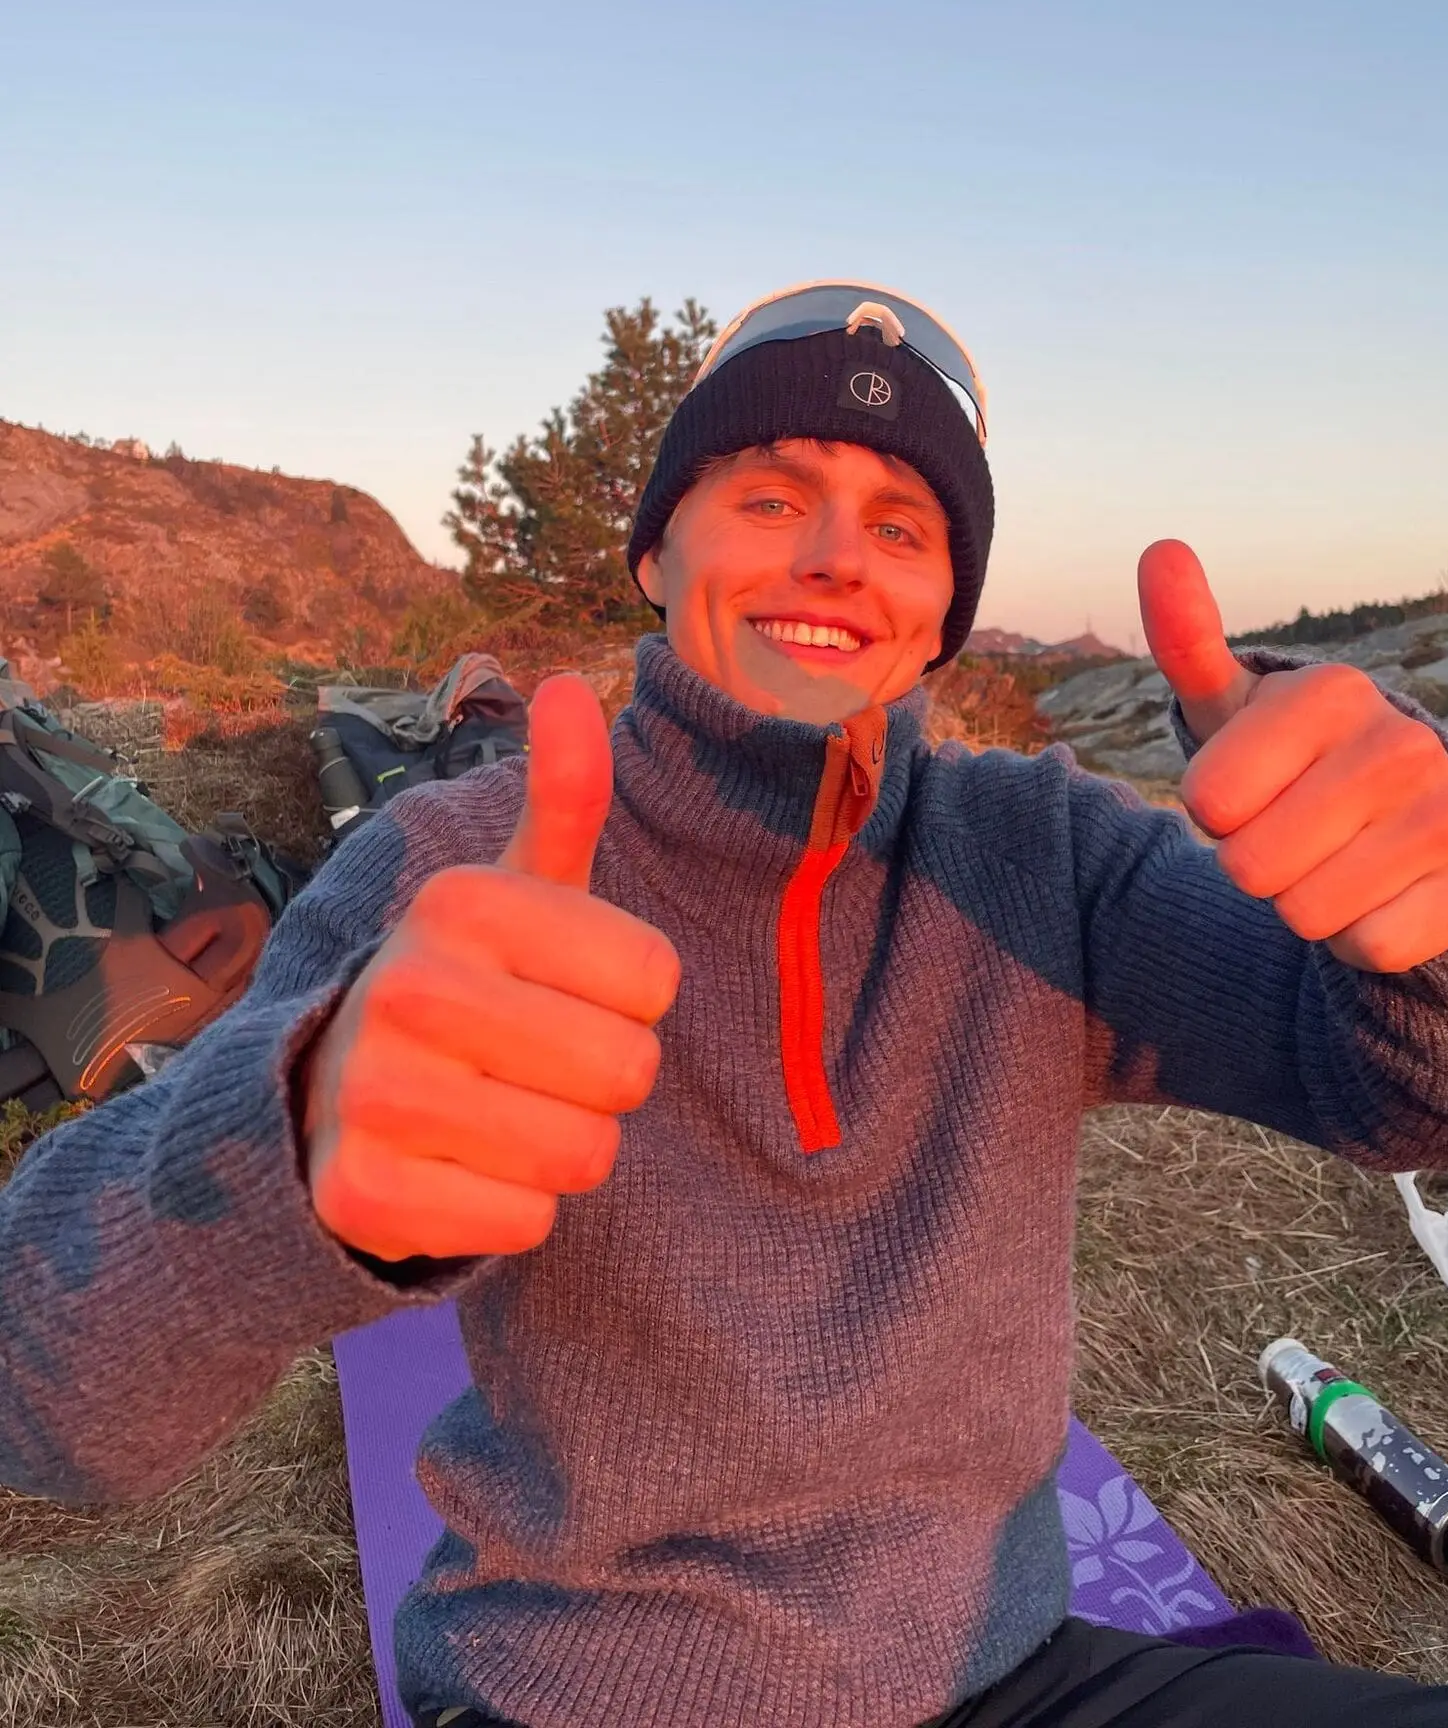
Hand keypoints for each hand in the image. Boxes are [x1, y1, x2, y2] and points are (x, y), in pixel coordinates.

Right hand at [300, 674, 680, 1262]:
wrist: (332, 1097)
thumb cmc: (469, 987)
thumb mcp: (520, 891)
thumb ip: (564, 797)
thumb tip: (575, 684)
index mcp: (463, 902)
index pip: (657, 982)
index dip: (628, 1002)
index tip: (561, 993)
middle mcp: (410, 985)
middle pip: (629, 1073)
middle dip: (601, 1082)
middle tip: (530, 1064)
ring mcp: (377, 1092)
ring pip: (584, 1155)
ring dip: (561, 1149)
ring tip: (498, 1114)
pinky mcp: (363, 1193)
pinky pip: (528, 1223)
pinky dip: (512, 1212)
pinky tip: (459, 1169)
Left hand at [1138, 539, 1447, 972]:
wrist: (1405, 821)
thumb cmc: (1291, 763)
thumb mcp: (1231, 707)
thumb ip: (1187, 638)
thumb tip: (1161, 549)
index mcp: (1330, 691)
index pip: (1208, 802)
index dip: (1216, 813)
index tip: (1253, 788)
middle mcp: (1400, 742)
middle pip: (1252, 867)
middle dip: (1257, 866)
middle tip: (1294, 833)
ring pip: (1309, 913)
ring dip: (1308, 905)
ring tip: (1336, 860)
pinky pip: (1373, 946)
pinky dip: (1362, 937)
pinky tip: (1383, 893)